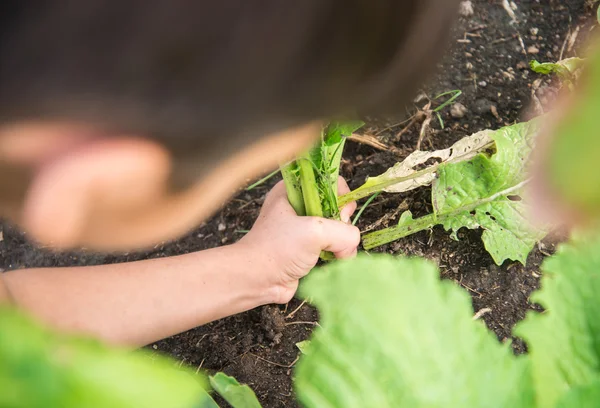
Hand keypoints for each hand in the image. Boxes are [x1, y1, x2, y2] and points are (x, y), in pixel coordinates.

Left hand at [237, 177, 358, 303]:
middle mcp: (298, 207)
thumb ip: (343, 232)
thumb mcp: (314, 232)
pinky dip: (335, 254)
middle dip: (342, 222)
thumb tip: (351, 246)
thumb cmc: (277, 249)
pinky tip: (330, 262)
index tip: (339, 213)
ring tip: (334, 254)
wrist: (255, 280)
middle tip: (334, 236)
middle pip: (336, 206)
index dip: (340, 196)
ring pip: (336, 228)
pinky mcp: (306, 249)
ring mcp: (302, 229)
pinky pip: (330, 246)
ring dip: (340, 242)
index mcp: (293, 191)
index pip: (329, 182)